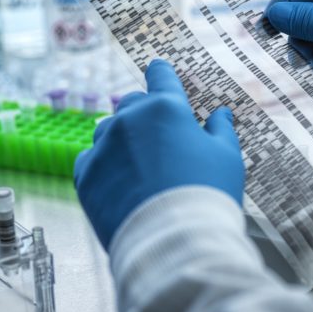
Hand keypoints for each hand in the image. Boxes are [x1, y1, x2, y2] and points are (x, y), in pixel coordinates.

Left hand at [74, 59, 244, 249]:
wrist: (173, 242)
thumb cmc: (206, 194)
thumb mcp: (226, 157)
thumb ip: (221, 129)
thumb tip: (221, 112)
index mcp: (165, 108)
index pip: (161, 75)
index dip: (161, 72)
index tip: (157, 69)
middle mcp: (129, 119)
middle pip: (132, 103)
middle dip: (144, 113)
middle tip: (156, 137)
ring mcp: (103, 145)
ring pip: (108, 130)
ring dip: (121, 139)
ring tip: (138, 166)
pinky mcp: (86, 173)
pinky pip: (91, 158)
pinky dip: (103, 165)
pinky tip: (119, 183)